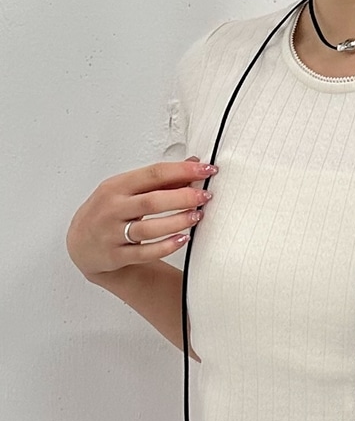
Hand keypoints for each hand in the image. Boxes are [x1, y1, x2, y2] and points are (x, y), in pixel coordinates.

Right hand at [66, 157, 217, 280]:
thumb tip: (194, 164)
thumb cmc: (109, 212)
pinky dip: (166, 246)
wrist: (81, 244)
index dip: (183, 171)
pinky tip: (183, 239)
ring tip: (197, 216)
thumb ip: (160, 179)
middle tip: (205, 196)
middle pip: (152, 201)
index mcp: (116, 186)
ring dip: (177, 221)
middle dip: (183, 197)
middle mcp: (112, 208)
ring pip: (149, 228)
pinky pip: (144, 253)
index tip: (207, 170)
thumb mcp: (127, 190)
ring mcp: (112, 233)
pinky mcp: (116, 256)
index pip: (153, 174)